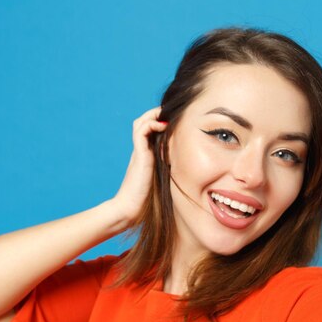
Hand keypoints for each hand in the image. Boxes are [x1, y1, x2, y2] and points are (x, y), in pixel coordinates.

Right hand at [111, 107, 167, 226]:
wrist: (130, 209)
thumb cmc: (147, 201)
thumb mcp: (164, 182)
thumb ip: (171, 173)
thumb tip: (191, 173)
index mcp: (147, 155)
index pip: (150, 130)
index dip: (160, 122)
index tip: (176, 121)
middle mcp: (141, 151)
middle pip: (143, 122)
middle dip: (156, 114)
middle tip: (172, 113)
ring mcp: (139, 152)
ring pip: (140, 122)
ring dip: (153, 115)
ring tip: (167, 114)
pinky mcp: (138, 155)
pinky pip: (141, 131)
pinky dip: (152, 124)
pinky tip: (164, 126)